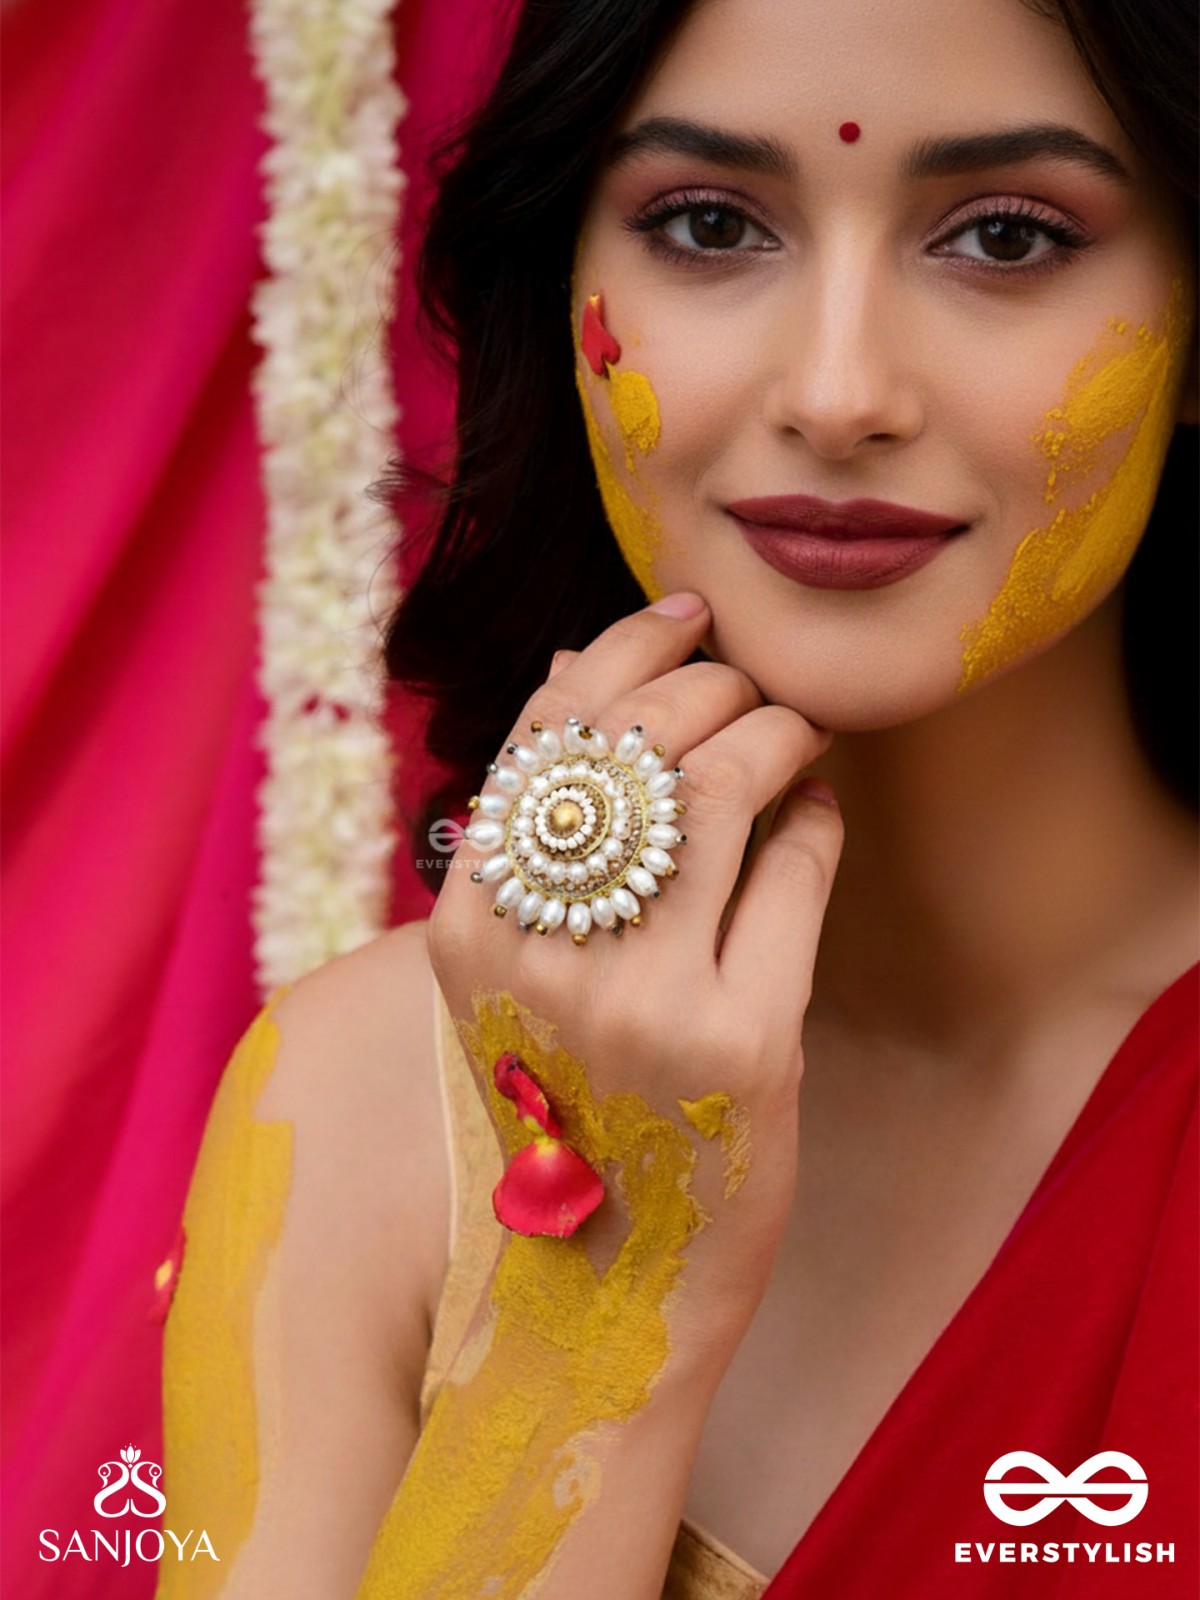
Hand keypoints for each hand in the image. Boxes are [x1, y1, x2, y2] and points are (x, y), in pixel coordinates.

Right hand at [427, 592, 842, 1315]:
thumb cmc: (567, 1108)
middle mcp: (543, 958)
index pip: (544, 735)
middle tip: (752, 693)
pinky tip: (818, 816)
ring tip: (795, 738)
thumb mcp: (515, 975)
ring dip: (779, 732)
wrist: (608, 1283)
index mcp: (467, 932)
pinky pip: (799, 871)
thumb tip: (580, 661)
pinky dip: (819, 820)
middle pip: (644, 743)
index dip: (626, 650)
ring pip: (727, 787)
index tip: (684, 615)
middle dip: (718, 686)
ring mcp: (645, 1002)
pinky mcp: (743, 1043)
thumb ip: (539, 829)